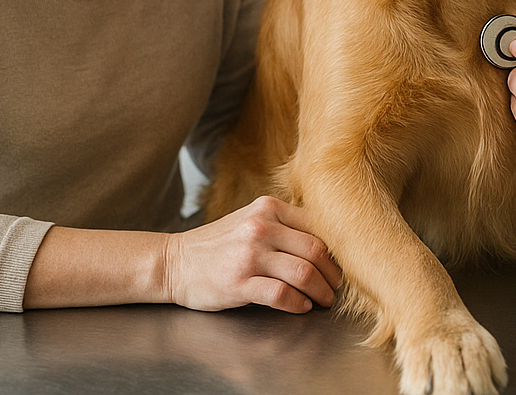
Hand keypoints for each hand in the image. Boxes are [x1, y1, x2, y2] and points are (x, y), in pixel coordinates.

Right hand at [163, 195, 342, 312]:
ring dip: (321, 291)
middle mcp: (261, 227)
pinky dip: (298, 303)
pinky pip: (282, 294)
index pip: (318, 226)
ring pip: (303, 272)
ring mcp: (250, 255)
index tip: (341, 263)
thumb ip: (283, 224)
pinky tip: (301, 307)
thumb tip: (326, 242)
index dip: (336, 248)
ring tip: (324, 300)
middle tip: (337, 286)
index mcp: (269, 208)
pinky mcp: (239, 282)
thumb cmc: (217, 244)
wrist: (173, 262)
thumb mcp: (250, 219)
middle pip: (316, 250)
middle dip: (333, 273)